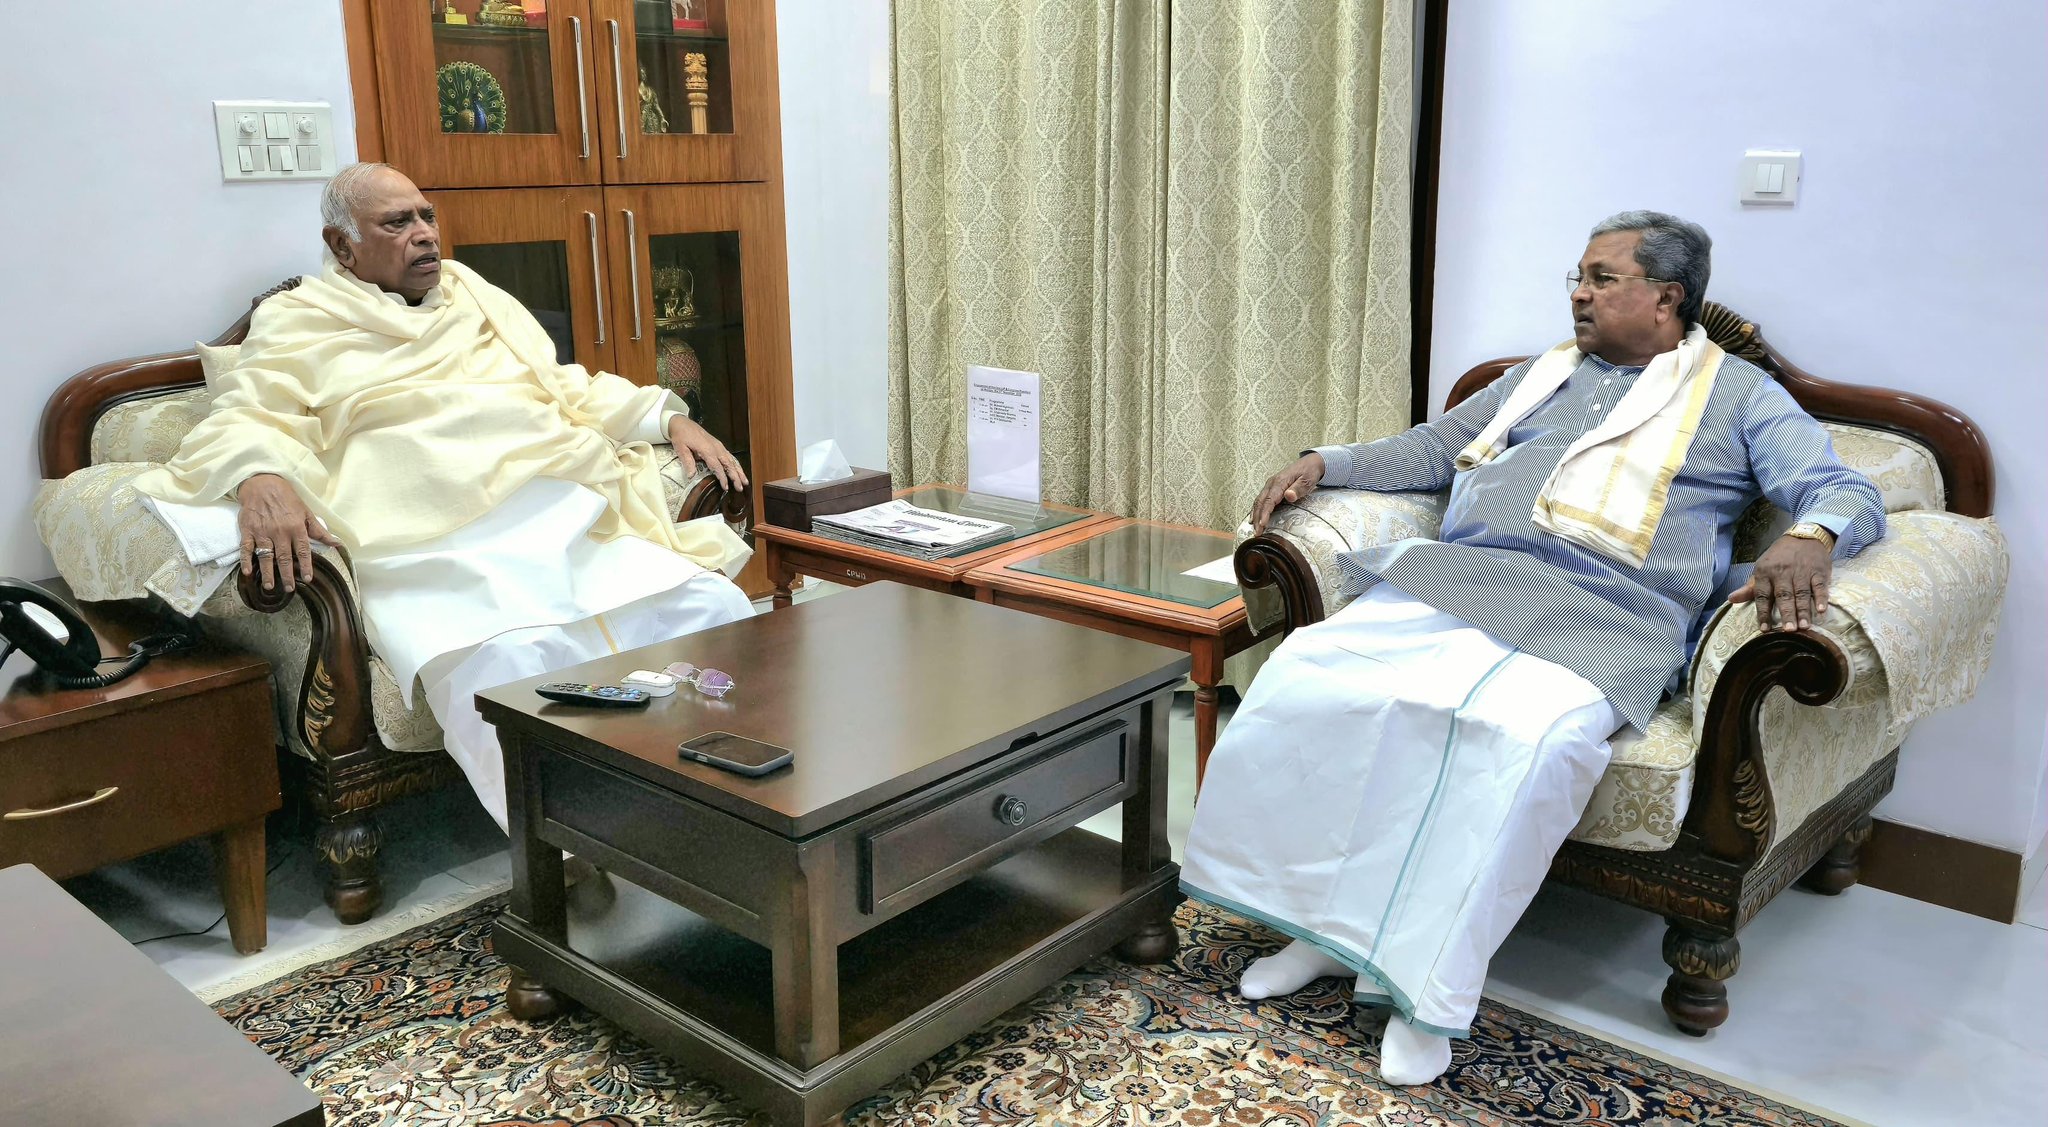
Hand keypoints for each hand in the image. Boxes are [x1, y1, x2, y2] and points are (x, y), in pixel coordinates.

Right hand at [236, 473, 339, 593]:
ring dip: (267, 572)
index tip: (308, 579)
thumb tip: (337, 543)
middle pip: (285, 557)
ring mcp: (263, 532)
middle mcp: (280, 532)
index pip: (303, 550)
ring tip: (270, 586)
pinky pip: (246, 548)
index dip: (306, 565)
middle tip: (289, 588)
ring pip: (266, 556)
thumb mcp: (306, 512)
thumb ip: (319, 531)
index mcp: (296, 527)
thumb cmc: (287, 499)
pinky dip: (246, 560)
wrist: (263, 484)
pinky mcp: (248, 530)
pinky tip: (247, 572)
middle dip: (287, 574)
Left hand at [667, 415, 747, 492]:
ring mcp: (718, 445)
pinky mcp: (718, 445)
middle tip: (740, 487)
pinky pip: (729, 455)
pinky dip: (735, 464)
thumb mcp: (681, 448)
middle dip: (736, 476)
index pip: (717, 467)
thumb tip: (691, 476)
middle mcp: (716, 447)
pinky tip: (739, 470)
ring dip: (739, 471)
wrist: (682, 423)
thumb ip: (687, 462)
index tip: (726, 487)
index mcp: (707, 449)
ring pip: (731, 460)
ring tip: (745, 481)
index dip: (723, 478)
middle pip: (728, 464)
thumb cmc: (681, 435)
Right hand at [1249, 452, 1325, 533]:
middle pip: (1260, 502)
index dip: (1264, 513)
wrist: (1310, 463)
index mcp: (1279, 482)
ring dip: (1255, 515)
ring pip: (1258, 501)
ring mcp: (1270, 485)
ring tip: (1254, 528)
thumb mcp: (1308, 480)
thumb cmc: (1309, 472)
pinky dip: (1256, 509)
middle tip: (1257, 532)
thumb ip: (1298, 488)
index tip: (1262, 524)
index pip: (1269, 500)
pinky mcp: (1271, 488)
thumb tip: (1288, 496)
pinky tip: (1254, 518)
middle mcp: (1271, 483)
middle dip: (1257, 518)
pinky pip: (1261, 499)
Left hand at [1729, 530, 1834, 632]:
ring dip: (1803, 610)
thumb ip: (1749, 587)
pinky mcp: (1818, 570)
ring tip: (1804, 626)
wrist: (1803, 536)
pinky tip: (1821, 610)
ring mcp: (1801, 571)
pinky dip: (1821, 598)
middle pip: (1784, 596)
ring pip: (1801, 593)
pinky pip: (1819, 585)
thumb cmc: (1779, 557)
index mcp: (1765, 573)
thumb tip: (1731, 600)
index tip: (1765, 629)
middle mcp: (1782, 572)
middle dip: (1786, 613)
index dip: (1763, 613)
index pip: (1763, 595)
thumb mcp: (1761, 568)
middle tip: (1789, 630)